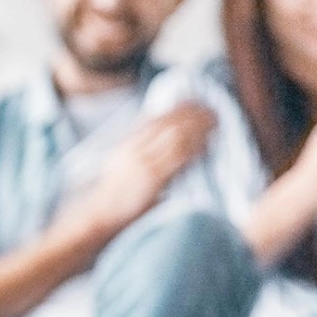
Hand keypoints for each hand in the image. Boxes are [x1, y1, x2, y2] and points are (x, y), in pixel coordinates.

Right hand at [70, 102, 216, 237]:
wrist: (101, 213)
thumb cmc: (114, 193)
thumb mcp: (120, 162)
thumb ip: (138, 147)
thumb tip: (163, 133)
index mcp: (127, 143)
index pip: (155, 117)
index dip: (177, 108)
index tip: (194, 103)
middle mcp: (134, 149)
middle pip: (168, 122)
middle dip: (192, 113)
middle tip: (211, 110)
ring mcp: (144, 163)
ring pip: (176, 136)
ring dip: (198, 127)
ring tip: (215, 123)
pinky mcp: (153, 178)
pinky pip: (178, 158)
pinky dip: (195, 148)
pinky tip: (206, 144)